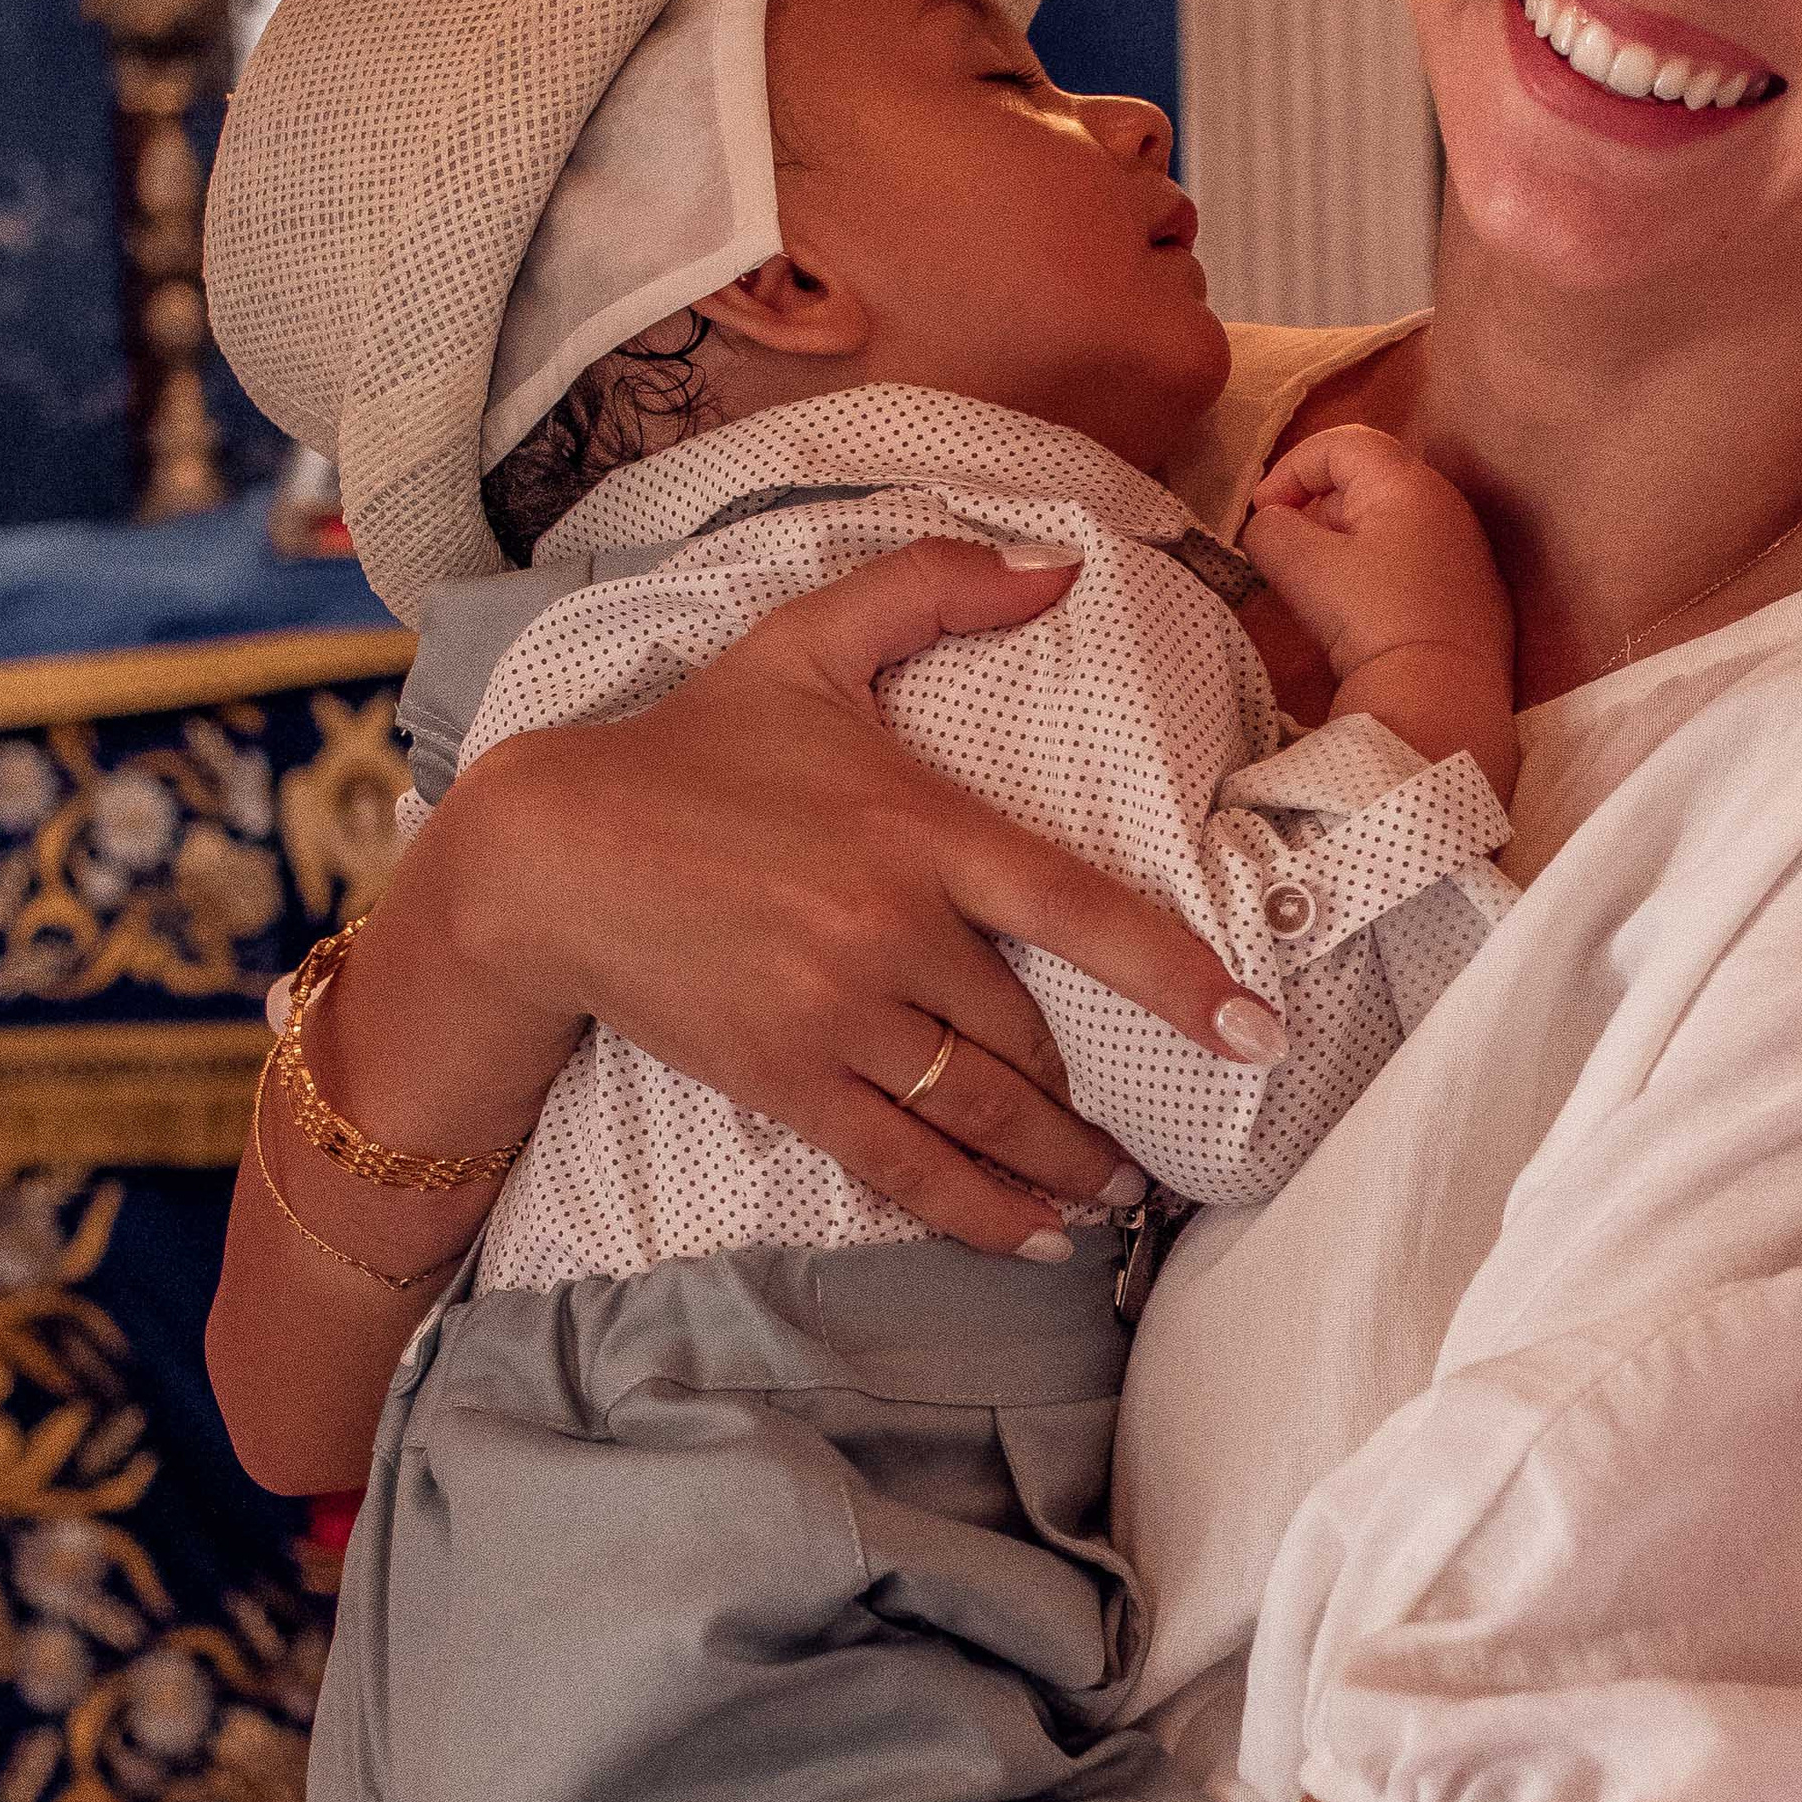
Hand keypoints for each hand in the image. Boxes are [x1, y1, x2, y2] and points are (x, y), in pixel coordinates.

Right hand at [442, 540, 1258, 1257]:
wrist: (548, 856)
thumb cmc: (690, 746)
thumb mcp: (805, 640)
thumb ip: (934, 584)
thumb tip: (1058, 565)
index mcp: (920, 828)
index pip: (1078, 908)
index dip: (1176, 978)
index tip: (1253, 1031)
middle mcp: (892, 932)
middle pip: (1037, 1035)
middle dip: (1104, 1094)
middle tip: (1169, 1132)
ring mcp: (839, 1015)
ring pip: (986, 1110)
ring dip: (1065, 1166)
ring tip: (1120, 1193)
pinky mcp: (787, 1080)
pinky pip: (907, 1162)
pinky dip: (982, 1210)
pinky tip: (1041, 1236)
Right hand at [1245, 427, 1517, 798]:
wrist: (1444, 695)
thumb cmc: (1370, 617)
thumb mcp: (1300, 566)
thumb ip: (1269, 530)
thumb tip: (1273, 525)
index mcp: (1407, 483)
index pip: (1341, 442)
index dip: (1292, 469)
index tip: (1265, 515)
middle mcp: (1447, 504)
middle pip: (1367, 479)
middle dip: (1316, 507)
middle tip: (1289, 552)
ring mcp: (1468, 550)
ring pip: (1391, 521)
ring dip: (1345, 541)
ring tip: (1321, 588)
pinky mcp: (1476, 593)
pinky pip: (1416, 559)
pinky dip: (1380, 570)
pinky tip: (1366, 615)